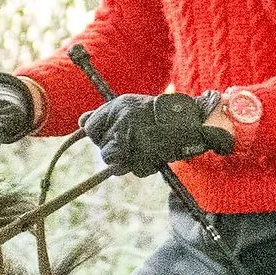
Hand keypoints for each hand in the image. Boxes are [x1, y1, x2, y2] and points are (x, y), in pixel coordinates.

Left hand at [81, 88, 238, 175]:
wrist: (195, 118)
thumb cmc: (162, 116)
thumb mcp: (130, 108)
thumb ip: (104, 115)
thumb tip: (80, 121)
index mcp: (118, 105)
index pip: (90, 128)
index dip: (102, 138)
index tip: (118, 137)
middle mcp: (122, 118)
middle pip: (103, 150)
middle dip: (118, 154)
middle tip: (138, 147)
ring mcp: (133, 135)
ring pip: (117, 162)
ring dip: (132, 163)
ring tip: (149, 151)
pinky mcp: (146, 150)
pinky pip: (136, 169)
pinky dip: (144, 167)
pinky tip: (156, 155)